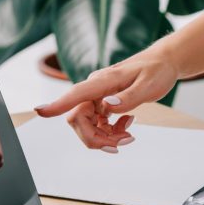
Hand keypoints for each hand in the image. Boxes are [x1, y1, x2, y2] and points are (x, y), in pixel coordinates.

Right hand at [33, 55, 178, 149]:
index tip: (39, 112)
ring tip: (129, 136)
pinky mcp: (104, 103)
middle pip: (78, 119)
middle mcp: (96, 89)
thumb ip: (128, 98)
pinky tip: (128, 124)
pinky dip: (112, 132)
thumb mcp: (148, 86)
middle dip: (95, 138)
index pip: (76, 94)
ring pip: (88, 125)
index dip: (57, 105)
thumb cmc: (157, 70)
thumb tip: (106, 106)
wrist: (164, 63)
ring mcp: (99, 96)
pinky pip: (98, 124)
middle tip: (124, 142)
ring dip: (105, 137)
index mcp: (103, 81)